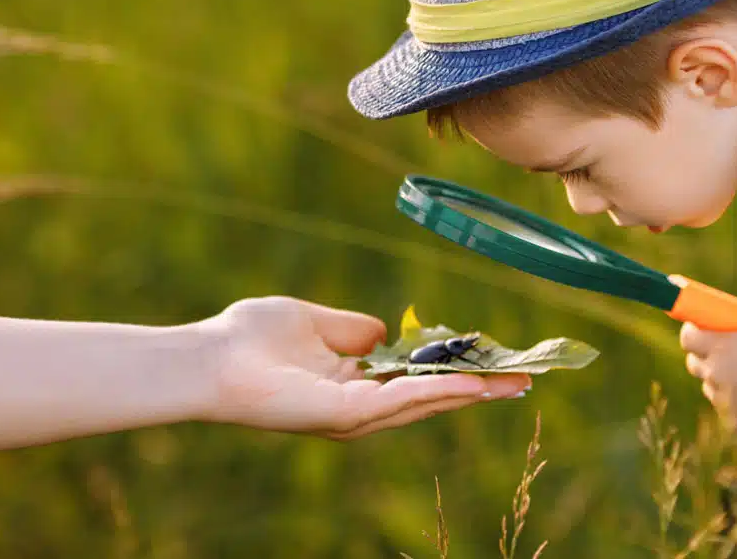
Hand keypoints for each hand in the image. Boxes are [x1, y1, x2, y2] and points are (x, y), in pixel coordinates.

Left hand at [192, 296, 530, 440]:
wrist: (211, 358)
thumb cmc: (249, 337)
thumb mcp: (313, 320)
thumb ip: (352, 329)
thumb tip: (385, 333)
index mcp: (352, 384)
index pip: (415, 380)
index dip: (455, 370)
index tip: (493, 359)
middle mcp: (358, 407)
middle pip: (431, 397)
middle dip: (479, 388)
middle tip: (526, 379)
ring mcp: (353, 415)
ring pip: (425, 403)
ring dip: (472, 392)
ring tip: (515, 383)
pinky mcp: (344, 415)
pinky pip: (400, 401)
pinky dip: (438, 392)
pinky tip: (471, 384)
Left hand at [679, 280, 736, 437]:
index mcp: (720, 347)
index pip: (688, 336)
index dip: (694, 330)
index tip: (704, 327)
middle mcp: (715, 376)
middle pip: (695, 363)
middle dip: (705, 354)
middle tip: (727, 349)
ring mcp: (724, 403)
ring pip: (711, 387)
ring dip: (721, 380)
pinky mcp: (736, 425)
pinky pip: (728, 410)